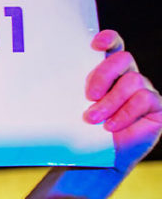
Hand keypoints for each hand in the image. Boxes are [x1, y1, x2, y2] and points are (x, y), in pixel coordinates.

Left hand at [83, 30, 161, 171]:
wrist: (96, 158)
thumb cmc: (81, 129)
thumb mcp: (72, 106)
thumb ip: (71, 90)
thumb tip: (48, 75)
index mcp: (107, 72)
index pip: (113, 47)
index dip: (108, 39)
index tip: (96, 44)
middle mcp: (127, 77)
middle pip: (123, 58)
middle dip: (104, 74)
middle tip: (88, 95)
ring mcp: (144, 91)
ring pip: (132, 80)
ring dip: (110, 101)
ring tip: (92, 118)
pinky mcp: (156, 107)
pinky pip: (145, 99)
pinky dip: (125, 113)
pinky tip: (111, 126)